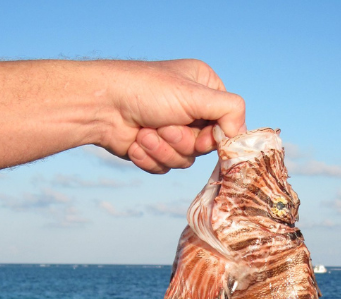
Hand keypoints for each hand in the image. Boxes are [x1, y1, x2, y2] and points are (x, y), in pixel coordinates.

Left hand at [100, 59, 245, 173]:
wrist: (100, 106)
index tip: (204, 135)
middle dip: (183, 142)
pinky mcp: (156, 151)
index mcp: (205, 90)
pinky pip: (165, 168)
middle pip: (206, 147)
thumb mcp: (195, 94)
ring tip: (145, 133)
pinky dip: (150, 158)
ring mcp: (173, 132)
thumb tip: (240, 136)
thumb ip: (230, 110)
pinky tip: (136, 142)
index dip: (217, 136)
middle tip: (165, 127)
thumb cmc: (145, 90)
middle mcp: (191, 111)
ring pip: (185, 161)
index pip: (229, 123)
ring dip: (163, 150)